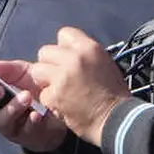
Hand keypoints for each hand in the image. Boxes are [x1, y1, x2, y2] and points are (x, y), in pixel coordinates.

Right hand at [0, 59, 69, 152]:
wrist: (58, 105)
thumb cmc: (32, 87)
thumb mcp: (20, 73)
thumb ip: (4, 69)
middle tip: (0, 89)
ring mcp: (10, 128)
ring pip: (1, 121)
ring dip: (12, 107)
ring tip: (26, 96)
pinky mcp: (28, 136)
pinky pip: (27, 130)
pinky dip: (32, 120)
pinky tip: (37, 113)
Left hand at [31, 27, 131, 146]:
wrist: (116, 119)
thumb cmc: (114, 93)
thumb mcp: (104, 63)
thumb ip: (84, 54)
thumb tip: (67, 52)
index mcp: (89, 48)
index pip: (64, 33)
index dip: (63, 47)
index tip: (67, 58)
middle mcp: (74, 59)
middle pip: (45, 51)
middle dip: (49, 63)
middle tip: (59, 75)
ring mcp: (62, 77)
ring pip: (37, 70)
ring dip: (45, 80)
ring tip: (58, 89)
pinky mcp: (54, 96)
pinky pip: (42, 93)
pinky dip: (49, 100)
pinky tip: (62, 104)